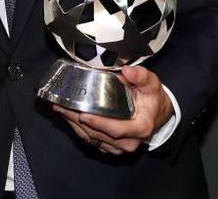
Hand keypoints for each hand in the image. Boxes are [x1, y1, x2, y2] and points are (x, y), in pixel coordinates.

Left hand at [52, 66, 174, 155]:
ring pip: (92, 139)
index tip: (82, 114)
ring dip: (73, 125)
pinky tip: (67, 117)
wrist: (158, 114)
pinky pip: (92, 141)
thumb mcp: (152, 84)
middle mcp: (130, 142)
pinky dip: (78, 129)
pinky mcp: (112, 148)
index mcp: (140, 128)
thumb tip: (126, 70)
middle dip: (77, 120)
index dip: (98, 123)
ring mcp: (120, 147)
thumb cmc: (153, 98)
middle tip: (60, 106)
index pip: (116, 129)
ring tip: (59, 108)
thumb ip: (141, 76)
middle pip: (99, 134)